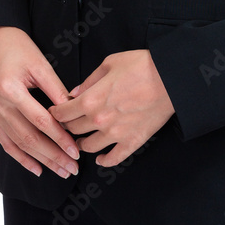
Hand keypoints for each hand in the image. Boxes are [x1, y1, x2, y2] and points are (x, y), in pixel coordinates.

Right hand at [0, 26, 80, 178]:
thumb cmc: (18, 47)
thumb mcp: (40, 64)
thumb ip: (56, 89)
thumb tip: (75, 111)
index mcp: (11, 89)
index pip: (41, 120)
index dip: (60, 137)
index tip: (75, 150)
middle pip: (29, 137)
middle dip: (53, 155)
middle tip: (72, 168)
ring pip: (19, 143)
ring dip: (40, 160)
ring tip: (59, 170)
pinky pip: (6, 142)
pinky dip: (21, 157)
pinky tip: (36, 168)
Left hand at [48, 49, 174, 166]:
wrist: (170, 78)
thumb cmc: (141, 65)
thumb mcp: (110, 63)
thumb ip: (89, 80)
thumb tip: (75, 92)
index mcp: (91, 99)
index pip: (63, 113)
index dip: (55, 113)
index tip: (54, 113)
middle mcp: (99, 120)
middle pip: (73, 130)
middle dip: (67, 126)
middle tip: (67, 124)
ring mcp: (115, 134)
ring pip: (89, 147)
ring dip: (82, 144)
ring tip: (81, 140)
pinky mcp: (131, 142)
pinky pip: (113, 159)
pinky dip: (105, 161)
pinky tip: (101, 158)